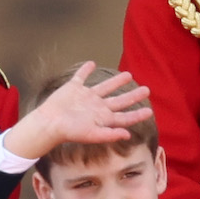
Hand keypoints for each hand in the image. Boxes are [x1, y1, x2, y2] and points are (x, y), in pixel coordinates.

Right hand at [1, 62, 152, 160]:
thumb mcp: (92, 135)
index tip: (149, 111)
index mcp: (103, 118)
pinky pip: (81, 77)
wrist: (49, 122)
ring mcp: (85, 97)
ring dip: (116, 81)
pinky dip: (86, 70)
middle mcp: (97, 107)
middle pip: (119, 100)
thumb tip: (128, 135)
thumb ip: (110, 134)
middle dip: (133, 96)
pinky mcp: (73, 88)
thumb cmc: (69, 132)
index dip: (137, 114)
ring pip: (105, 87)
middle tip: (146, 89)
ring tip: (128, 75)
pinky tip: (91, 63)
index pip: (124, 117)